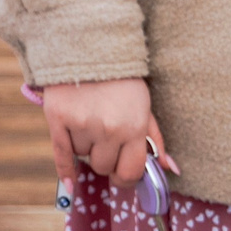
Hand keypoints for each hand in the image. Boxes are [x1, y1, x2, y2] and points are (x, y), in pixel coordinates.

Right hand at [36, 77, 173, 190]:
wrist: (88, 47)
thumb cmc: (121, 80)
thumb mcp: (144, 105)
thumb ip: (155, 139)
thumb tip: (171, 169)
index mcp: (134, 127)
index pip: (131, 171)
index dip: (127, 177)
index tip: (123, 175)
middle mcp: (108, 130)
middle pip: (103, 167)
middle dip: (105, 158)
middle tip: (104, 141)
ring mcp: (82, 124)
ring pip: (83, 156)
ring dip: (85, 146)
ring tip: (88, 121)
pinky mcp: (58, 118)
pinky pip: (62, 155)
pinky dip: (66, 171)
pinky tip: (71, 184)